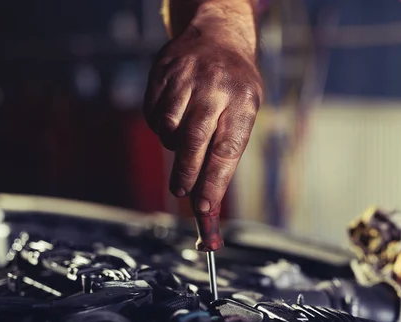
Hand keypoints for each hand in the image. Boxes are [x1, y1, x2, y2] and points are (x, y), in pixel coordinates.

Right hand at [144, 27, 262, 211]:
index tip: (204, 208)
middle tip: (182, 192)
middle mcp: (214, 89)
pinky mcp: (161, 74)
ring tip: (184, 141)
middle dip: (187, 174)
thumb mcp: (247, 110)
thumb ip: (228, 146)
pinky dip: (160, 128)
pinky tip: (173, 121)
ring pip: (169, 129)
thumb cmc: (236, 84)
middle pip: (195, 142)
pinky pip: (153, 115)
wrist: (218, 35)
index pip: (227, 150)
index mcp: (242, 101)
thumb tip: (208, 193)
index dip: (214, 182)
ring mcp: (185, 79)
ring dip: (173, 146)